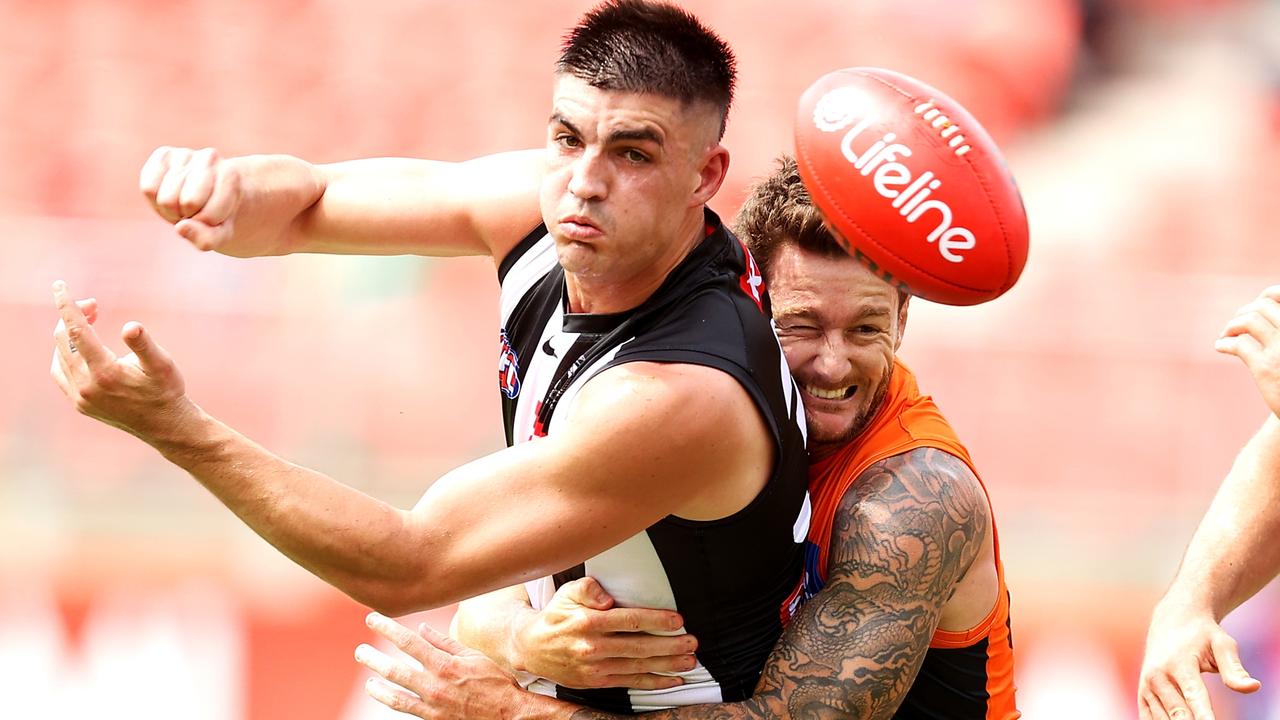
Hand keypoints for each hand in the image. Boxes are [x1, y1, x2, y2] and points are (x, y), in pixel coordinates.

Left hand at [49, 281, 194, 441]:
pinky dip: (63, 354)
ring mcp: (80, 397)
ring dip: (69, 335)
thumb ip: (143, 344)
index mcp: (104, 372)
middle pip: (64, 340)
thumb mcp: (161, 364)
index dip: (67, 305)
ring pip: (59, 356)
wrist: (165, 425)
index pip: (76, 330)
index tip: (59, 285)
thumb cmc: (166, 390)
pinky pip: (60, 373)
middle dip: (75, 317)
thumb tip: (130, 326)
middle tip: (95, 305)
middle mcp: (86, 386)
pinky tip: (78, 347)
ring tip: (89, 322)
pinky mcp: (80, 404)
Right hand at [139, 146, 242, 251]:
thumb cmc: (217, 214)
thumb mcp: (221, 234)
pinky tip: (169, 195)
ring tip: (183, 204)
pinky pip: (148, 188)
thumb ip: (207, 239)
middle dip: (189, 217)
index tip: (214, 215)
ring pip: (166, 199)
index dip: (206, 224)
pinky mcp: (163, 155)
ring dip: (172, 211)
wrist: (209, 193)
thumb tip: (181, 227)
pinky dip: (154, 201)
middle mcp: (210, 158)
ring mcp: (185, 154)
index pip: (208, 215)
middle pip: (188, 204)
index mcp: (231, 176)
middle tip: (196, 210)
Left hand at [356, 613, 532, 719]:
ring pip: (394, 694)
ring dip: (376, 686)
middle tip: (360, 652)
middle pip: (394, 669)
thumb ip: (445, 642)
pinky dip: (391, 701)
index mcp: (445, 664)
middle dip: (373, 658)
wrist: (508, 715)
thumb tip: (423, 628)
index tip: (372, 619)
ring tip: (368, 680)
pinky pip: (405, 709)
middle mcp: (434, 684)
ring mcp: (432, 704)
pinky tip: (384, 695)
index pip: (408, 642)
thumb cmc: (495, 682)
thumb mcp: (473, 656)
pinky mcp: (432, 719)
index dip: (387, 629)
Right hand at [512, 577, 696, 689]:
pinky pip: (631, 682)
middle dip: (670, 646)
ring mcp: (595, 667)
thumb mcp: (568, 592)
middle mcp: (593, 647)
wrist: (532, 648)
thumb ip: (588, 589)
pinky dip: (654, 682)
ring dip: (667, 665)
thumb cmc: (556, 615)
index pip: (630, 621)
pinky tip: (672, 680)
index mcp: (588, 622)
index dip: (656, 620)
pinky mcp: (597, 681)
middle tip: (692, 642)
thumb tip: (608, 597)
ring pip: (638, 666)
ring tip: (689, 661)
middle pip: (639, 646)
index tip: (678, 620)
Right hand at [1138, 601, 1259, 719]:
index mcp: (1179, 664)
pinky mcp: (1142, 693)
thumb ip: (1234, 669)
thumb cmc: (1202, 635)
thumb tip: (1253, 687)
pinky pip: (1148, 718)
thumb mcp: (1222, 644)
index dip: (1204, 716)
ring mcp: (1147, 686)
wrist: (1171, 620)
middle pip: (1178, 713)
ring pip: (1162, 719)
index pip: (1194, 696)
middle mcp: (1158, 676)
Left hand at [1217, 285, 1279, 416]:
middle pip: (1263, 306)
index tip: (1256, 304)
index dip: (1267, 295)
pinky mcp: (1266, 367)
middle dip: (1245, 311)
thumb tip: (1263, 302)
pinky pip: (1239, 344)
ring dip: (1232, 325)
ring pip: (1249, 320)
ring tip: (1226, 334)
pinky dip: (1225, 343)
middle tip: (1236, 323)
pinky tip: (1221, 346)